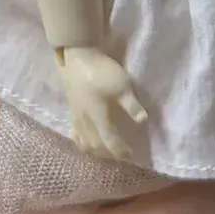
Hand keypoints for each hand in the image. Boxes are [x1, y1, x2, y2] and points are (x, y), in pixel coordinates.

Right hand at [57, 45, 147, 161]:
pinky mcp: (71, 111)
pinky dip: (83, 143)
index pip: (109, 141)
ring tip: (107, 150)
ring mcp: (76, 117)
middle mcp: (85, 121)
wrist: (79, 57)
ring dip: (96, 150)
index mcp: (98, 117)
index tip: (131, 156)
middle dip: (109, 153)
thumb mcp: (122, 85)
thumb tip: (143, 121)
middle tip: (121, 153)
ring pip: (84, 143)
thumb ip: (132, 104)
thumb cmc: (101, 71)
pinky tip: (88, 142)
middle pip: (96, 145)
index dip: (120, 150)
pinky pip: (75, 135)